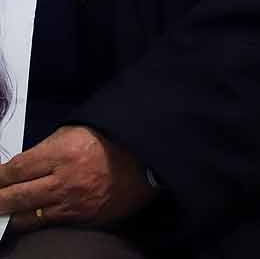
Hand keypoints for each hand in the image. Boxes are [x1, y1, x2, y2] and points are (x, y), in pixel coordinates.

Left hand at [0, 126, 156, 231]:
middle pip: (15, 197)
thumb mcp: (76, 132)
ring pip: (27, 216)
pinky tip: (25, 218)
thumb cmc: (111, 140)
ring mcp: (73, 202)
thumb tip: (19, 168)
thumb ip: (45, 149)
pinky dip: (34, 220)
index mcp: (63, 152)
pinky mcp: (82, 218)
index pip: (15, 170)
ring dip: (11, 214)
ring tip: (2, 212)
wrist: (148, 160)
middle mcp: (64, 180)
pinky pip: (48, 223)